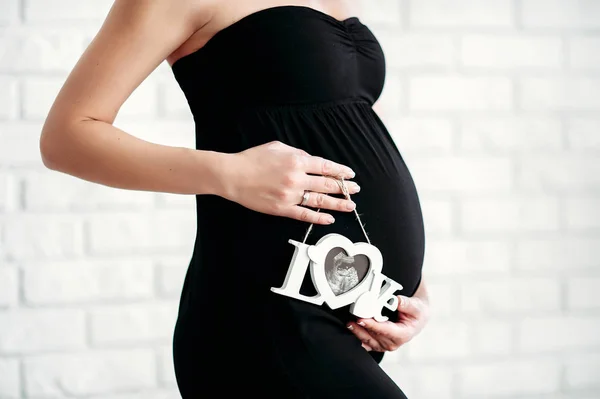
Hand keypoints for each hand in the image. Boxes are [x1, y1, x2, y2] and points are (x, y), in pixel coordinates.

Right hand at [221, 140, 359, 224]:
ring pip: (320, 201)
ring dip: (338, 203)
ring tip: (350, 205)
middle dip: (344, 187)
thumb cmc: (252, 159)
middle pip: (327, 184)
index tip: (350, 174)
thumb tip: (311, 161)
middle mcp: (296, 178)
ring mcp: (290, 195)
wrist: (233, 175)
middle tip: (355, 190)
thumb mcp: (277, 147)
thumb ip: (297, 153)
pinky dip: (319, 217)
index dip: (340, 171)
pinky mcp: (282, 208)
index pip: (325, 167)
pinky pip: (305, 215)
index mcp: (297, 161)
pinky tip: (330, 219)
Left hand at [346, 280, 429, 351]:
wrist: (416, 319)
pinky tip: (352, 331)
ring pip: (368, 341)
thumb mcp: (415, 306)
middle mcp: (393, 342)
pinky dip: (358, 338)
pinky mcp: (378, 344)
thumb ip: (406, 304)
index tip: (362, 319)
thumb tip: (396, 301)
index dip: (372, 325)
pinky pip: (366, 344)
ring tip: (349, 324)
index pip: (385, 331)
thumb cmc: (416, 313)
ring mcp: (385, 344)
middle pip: (374, 336)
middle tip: (352, 319)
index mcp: (403, 334)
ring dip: (358, 333)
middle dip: (362, 328)